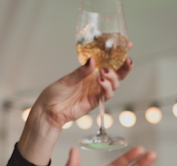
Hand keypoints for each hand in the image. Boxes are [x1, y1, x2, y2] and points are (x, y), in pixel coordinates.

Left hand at [18, 53, 133, 165]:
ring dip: (113, 77)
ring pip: (114, 84)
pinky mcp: (95, 102)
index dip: (119, 54)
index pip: (108, 62)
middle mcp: (96, 81)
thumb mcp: (67, 79)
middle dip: (125, 67)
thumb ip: (80, 71)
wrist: (49, 110)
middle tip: (127, 60)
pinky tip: (100, 80)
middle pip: (118, 74)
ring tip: (104, 72)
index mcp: (90, 72)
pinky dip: (106, 87)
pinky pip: (106, 95)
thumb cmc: (55, 93)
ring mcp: (96, 92)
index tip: (128, 45)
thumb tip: (92, 60)